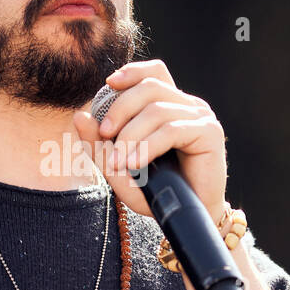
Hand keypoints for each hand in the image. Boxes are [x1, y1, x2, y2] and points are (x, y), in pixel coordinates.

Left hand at [71, 59, 227, 221]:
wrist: (186, 218)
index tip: (108, 84)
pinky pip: (171, 130)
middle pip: (150, 87)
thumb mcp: (118, 167)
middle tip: (103, 134)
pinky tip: (134, 163)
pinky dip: (147, 146)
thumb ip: (98, 144)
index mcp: (171, 106)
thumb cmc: (155, 191)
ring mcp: (200, 118)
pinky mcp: (209, 133)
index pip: (154, 73)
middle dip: (120, 108)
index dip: (132, 71)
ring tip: (118, 162)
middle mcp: (188, 106)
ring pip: (157, 110)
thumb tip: (80, 115)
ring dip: (131, 135)